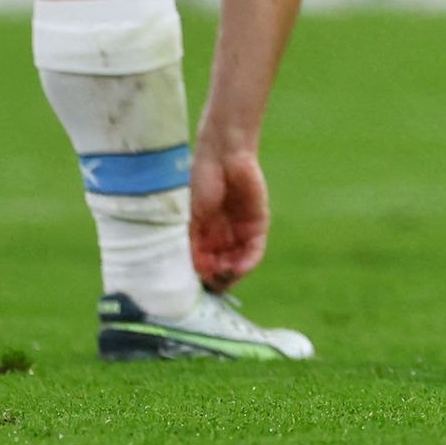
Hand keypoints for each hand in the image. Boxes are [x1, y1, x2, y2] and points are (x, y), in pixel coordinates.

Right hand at [189, 133, 269, 290]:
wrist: (222, 156)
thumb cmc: (197, 183)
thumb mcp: (188, 219)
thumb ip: (191, 246)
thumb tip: (193, 275)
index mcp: (200, 238)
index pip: (201, 270)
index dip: (199, 281)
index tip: (194, 288)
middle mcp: (219, 239)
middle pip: (220, 272)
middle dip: (216, 281)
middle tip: (211, 283)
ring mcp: (238, 233)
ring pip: (237, 265)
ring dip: (231, 275)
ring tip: (223, 275)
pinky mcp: (257, 225)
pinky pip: (254, 251)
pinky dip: (247, 263)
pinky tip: (239, 268)